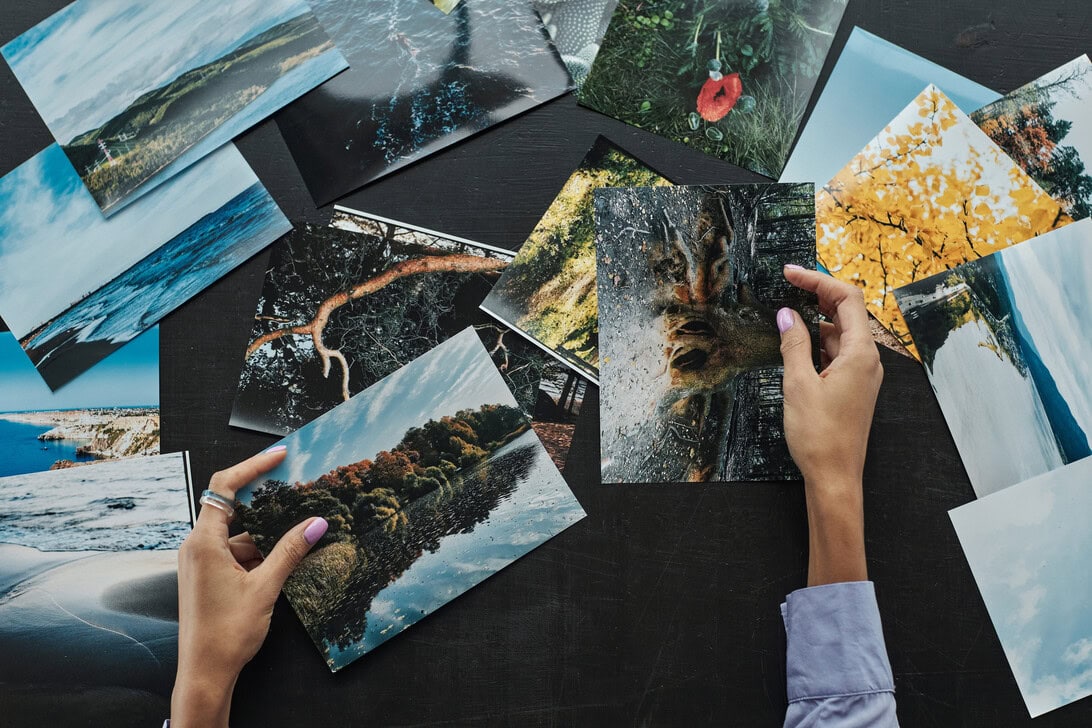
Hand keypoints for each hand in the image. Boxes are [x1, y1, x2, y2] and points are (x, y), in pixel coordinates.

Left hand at [170, 447, 327, 727]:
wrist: (205, 672)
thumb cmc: (226, 633)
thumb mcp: (266, 587)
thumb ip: (291, 550)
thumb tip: (316, 522)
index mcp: (204, 542)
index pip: (224, 487)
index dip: (252, 466)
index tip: (279, 456)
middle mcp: (197, 546)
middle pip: (234, 508)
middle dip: (268, 504)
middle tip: (298, 492)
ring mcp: (201, 561)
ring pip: (240, 534)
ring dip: (267, 536)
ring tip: (299, 537)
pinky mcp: (208, 575)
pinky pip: (236, 552)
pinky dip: (259, 553)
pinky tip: (284, 561)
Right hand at [777, 266, 882, 585]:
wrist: (835, 478)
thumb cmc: (819, 436)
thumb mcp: (799, 384)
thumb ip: (793, 345)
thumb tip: (786, 316)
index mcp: (861, 353)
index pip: (846, 299)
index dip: (817, 281)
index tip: (790, 274)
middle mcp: (868, 360)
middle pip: (848, 312)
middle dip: (818, 295)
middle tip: (787, 284)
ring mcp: (862, 374)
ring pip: (841, 333)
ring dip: (816, 320)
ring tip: (786, 313)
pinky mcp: (854, 387)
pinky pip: (838, 353)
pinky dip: (818, 342)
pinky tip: (797, 344)